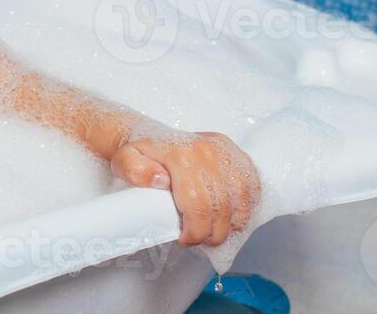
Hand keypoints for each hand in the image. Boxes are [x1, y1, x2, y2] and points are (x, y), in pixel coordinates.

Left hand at [111, 130, 261, 246]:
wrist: (151, 136)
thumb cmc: (139, 155)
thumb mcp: (124, 161)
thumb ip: (134, 169)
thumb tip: (160, 180)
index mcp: (181, 155)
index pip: (198, 204)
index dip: (195, 230)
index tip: (186, 240)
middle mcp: (208, 152)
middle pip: (222, 207)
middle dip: (212, 233)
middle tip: (199, 240)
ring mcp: (226, 152)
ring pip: (240, 202)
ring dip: (230, 225)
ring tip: (213, 231)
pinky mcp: (238, 156)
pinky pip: (252, 190)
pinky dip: (244, 210)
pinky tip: (229, 218)